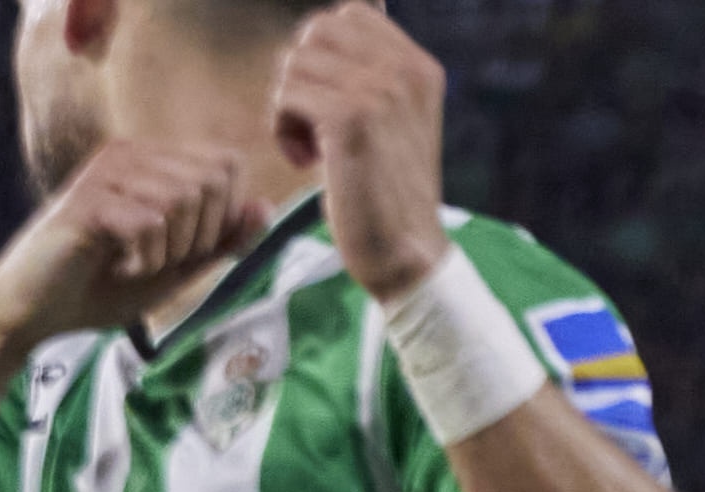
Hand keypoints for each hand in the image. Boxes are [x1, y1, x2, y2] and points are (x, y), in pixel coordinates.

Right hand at [0, 143, 261, 353]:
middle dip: (201, 236)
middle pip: (212, 182)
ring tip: (137, 263)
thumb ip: (222, 240)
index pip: (227, 165)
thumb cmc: (106, 284)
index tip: (190, 248)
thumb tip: (266, 207)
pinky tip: (118, 266)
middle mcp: (129, 154)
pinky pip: (150, 221)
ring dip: (171, 249)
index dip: (225, 216)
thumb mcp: (179, 266)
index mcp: (152, 162)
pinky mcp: (88, 199)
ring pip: (182, 200)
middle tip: (161, 260)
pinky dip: (146, 257)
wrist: (39, 308)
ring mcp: (104, 172)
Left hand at [271, 5, 452, 298]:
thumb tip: (351, 10)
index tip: (336, 102)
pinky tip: (305, 161)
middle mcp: (406, 72)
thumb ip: (373, 69)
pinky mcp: (351, 118)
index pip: (350, 16)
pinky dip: (283, 129)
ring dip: (290, 105)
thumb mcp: (393, 119)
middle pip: (317, 32)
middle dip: (303, 75)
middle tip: (318, 123)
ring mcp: (381, 92)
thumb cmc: (387, 189)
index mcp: (421, 68)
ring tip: (313, 146)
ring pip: (295, 63)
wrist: (406, 253)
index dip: (325, 54)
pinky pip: (286, 95)